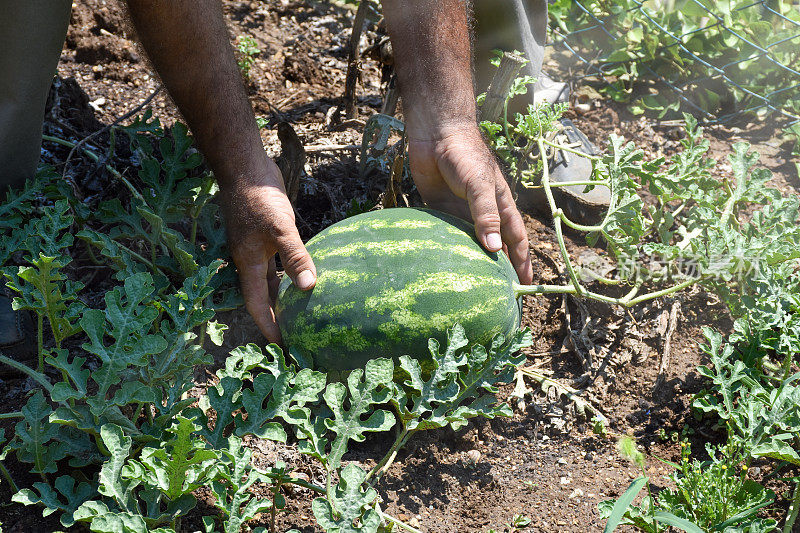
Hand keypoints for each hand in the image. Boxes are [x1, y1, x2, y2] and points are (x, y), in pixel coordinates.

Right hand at [220, 163, 315, 342]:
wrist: (245, 166)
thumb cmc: (258, 197)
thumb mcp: (279, 228)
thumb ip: (294, 257)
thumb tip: (309, 288)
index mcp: (248, 263)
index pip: (256, 304)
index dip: (268, 326)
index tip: (281, 346)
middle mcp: (250, 259)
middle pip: (262, 296)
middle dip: (276, 317)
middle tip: (294, 335)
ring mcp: (258, 246)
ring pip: (270, 279)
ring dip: (282, 296)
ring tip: (300, 313)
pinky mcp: (267, 234)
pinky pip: (278, 262)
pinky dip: (289, 272)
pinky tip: (303, 275)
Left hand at [408, 124, 532, 283]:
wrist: (436, 134)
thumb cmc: (464, 156)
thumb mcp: (479, 186)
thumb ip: (486, 216)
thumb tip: (495, 250)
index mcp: (501, 206)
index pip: (516, 240)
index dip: (521, 263)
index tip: (525, 286)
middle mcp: (484, 212)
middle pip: (495, 245)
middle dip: (500, 268)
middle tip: (500, 294)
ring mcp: (462, 212)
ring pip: (471, 243)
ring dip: (473, 262)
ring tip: (474, 288)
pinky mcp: (441, 210)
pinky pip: (448, 235)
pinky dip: (450, 250)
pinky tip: (446, 266)